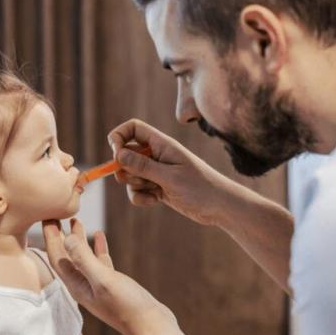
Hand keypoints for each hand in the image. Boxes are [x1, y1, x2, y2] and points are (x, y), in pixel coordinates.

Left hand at [42, 218, 177, 334]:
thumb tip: (66, 238)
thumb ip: (84, 259)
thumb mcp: (104, 280)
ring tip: (75, 220)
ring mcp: (98, 285)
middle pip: (66, 256)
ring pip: (82, 257)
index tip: (46, 216)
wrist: (152, 327)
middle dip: (59, 236)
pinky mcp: (112, 284)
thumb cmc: (127, 307)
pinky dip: (97, 248)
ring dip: (77, 240)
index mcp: (76, 285)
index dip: (50, 237)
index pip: (57, 257)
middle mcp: (83, 286)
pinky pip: (99, 262)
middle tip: (54, 214)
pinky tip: (100, 235)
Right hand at [108, 118, 230, 225]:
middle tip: (141, 179)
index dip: (119, 137)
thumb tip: (118, 154)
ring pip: (129, 175)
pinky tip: (156, 200)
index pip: (132, 128)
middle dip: (125, 169)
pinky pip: (137, 190)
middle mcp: (157, 155)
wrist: (219, 206)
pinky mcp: (157, 187)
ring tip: (154, 192)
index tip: (116, 155)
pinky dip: (141, 197)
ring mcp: (156, 172)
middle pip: (125, 153)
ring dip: (135, 186)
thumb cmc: (200, 187)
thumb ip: (143, 166)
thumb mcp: (170, 177)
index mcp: (162, 144)